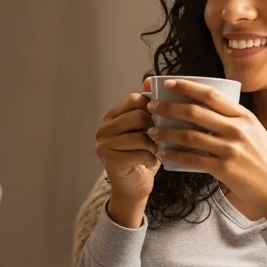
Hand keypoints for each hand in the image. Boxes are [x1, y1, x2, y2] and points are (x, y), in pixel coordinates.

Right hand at [94, 77, 158, 225]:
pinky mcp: (110, 160)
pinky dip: (152, 158)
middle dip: (155, 126)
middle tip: (162, 136)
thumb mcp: (146, 128)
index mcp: (111, 116)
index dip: (152, 106)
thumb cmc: (141, 156)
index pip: (134, 99)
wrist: (133, 187)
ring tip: (159, 150)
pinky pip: (140, 153)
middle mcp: (103, 128)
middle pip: (138, 115)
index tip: (161, 117)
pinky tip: (154, 162)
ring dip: (155, 144)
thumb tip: (151, 79)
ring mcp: (104, 144)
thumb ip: (147, 106)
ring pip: (140, 135)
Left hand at [146, 78, 266, 223]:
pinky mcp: (225, 169)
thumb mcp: (254, 131)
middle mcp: (237, 129)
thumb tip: (204, 109)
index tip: (169, 83)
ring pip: (189, 136)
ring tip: (151, 131)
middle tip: (151, 107)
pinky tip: (163, 153)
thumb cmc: (263, 159)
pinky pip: (192, 159)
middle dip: (168, 107)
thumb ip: (232, 120)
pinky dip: (174, 155)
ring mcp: (231, 149)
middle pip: (195, 112)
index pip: (211, 95)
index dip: (187, 87)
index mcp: (243, 116)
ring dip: (166, 132)